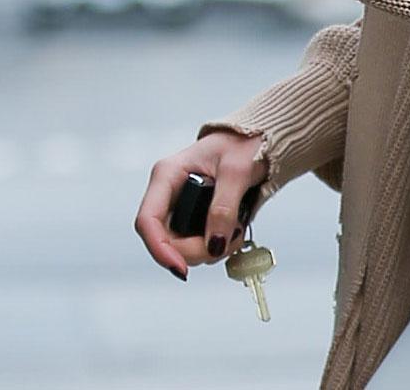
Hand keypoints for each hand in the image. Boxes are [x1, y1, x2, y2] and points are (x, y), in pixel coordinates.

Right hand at [134, 130, 268, 279]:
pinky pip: (199, 244)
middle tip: (228, 242)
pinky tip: (235, 232)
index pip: (148, 220)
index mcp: (167, 175)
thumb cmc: (246, 143)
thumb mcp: (237, 171)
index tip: (181, 268)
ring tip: (238, 230)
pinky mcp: (195, 218)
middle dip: (196, 250)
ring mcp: (181, 207)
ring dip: (211, 249)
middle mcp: (169, 194)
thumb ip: (225, 207)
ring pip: (183, 247)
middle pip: (166, 240)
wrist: (261, 140)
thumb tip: (215, 244)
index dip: (160, 249)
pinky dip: (218, 246)